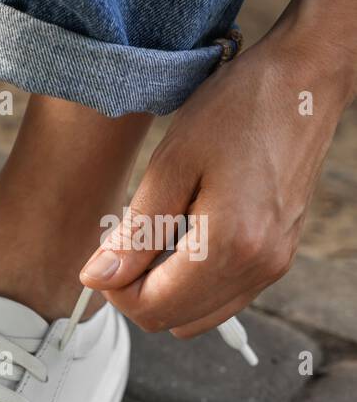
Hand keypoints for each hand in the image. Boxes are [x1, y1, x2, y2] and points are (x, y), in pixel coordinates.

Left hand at [79, 29, 350, 337]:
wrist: (302, 81)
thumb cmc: (238, 111)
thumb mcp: (171, 166)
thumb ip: (134, 233)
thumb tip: (97, 278)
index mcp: (231, 246)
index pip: (152, 308)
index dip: (115, 289)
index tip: (105, 254)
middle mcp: (260, 266)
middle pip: (174, 320)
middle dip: (138, 292)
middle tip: (127, 243)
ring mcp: (274, 264)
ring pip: (199, 315)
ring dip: (166, 290)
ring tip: (155, 237)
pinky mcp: (279, 255)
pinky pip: (224, 296)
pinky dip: (194, 281)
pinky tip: (183, 238)